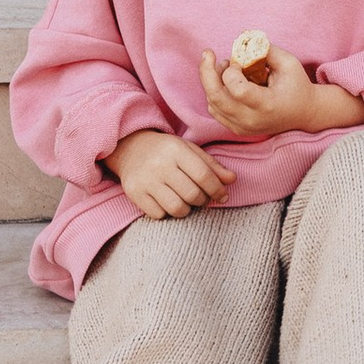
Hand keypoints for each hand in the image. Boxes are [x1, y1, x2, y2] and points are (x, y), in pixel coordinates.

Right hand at [107, 129, 232, 219]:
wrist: (131, 148)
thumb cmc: (166, 151)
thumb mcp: (189, 151)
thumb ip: (212, 166)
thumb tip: (232, 180)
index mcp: (176, 150)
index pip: (204, 175)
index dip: (217, 189)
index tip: (222, 196)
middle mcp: (160, 165)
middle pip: (192, 195)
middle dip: (203, 200)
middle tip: (201, 198)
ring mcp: (146, 180)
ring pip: (176, 208)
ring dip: (186, 209)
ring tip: (185, 201)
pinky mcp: (134, 193)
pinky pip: (158, 215)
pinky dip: (167, 212)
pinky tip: (167, 202)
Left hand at [196, 46, 363, 139]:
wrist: (304, 114)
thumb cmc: (297, 85)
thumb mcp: (288, 62)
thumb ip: (265, 50)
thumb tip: (242, 42)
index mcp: (267, 104)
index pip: (237, 90)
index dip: (231, 71)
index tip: (239, 61)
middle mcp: (252, 120)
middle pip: (215, 98)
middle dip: (206, 72)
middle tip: (208, 54)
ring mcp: (243, 127)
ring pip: (212, 103)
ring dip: (212, 81)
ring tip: (226, 67)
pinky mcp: (238, 129)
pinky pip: (215, 110)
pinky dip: (215, 93)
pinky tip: (226, 81)